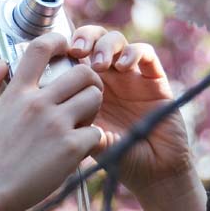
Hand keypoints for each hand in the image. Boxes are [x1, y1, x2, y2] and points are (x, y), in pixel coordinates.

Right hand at [0, 33, 103, 210]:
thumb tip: (1, 65)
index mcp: (16, 93)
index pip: (41, 49)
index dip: (58, 40)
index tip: (65, 45)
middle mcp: (38, 104)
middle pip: (82, 72)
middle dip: (88, 79)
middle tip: (82, 92)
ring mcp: (56, 126)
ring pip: (95, 97)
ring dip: (93, 107)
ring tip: (82, 119)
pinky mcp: (70, 150)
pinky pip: (96, 132)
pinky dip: (91, 139)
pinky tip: (78, 147)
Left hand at [68, 25, 192, 194]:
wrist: (154, 173)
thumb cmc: (119, 159)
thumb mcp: (90, 143)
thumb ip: (77, 128)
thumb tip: (56, 117)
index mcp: (86, 87)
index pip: (73, 54)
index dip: (63, 48)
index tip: (55, 58)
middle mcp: (108, 77)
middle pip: (93, 39)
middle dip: (84, 37)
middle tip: (77, 51)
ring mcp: (131, 76)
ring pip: (117, 40)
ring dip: (106, 45)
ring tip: (100, 65)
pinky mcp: (154, 80)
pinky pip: (146, 54)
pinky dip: (134, 53)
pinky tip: (124, 66)